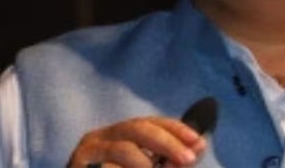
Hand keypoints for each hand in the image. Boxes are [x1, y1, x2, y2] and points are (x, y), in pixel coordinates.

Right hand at [67, 116, 206, 167]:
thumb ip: (168, 160)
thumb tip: (199, 147)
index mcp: (117, 134)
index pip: (150, 122)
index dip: (176, 129)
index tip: (199, 141)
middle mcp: (99, 138)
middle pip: (137, 129)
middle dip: (167, 142)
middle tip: (189, 159)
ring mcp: (85, 154)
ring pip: (124, 149)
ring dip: (147, 164)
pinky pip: (108, 167)